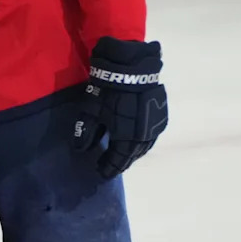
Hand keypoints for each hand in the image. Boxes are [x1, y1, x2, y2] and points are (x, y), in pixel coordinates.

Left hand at [73, 36, 168, 177]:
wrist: (131, 68)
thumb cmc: (109, 92)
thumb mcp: (92, 112)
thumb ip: (87, 133)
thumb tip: (81, 150)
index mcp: (127, 140)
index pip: (118, 161)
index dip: (108, 168)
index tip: (101, 173)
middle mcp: (144, 138)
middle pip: (131, 156)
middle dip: (120, 161)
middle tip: (109, 164)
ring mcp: (155, 128)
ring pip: (143, 147)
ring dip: (131, 153)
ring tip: (121, 154)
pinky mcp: (160, 117)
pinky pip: (150, 137)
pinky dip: (140, 142)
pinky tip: (134, 139)